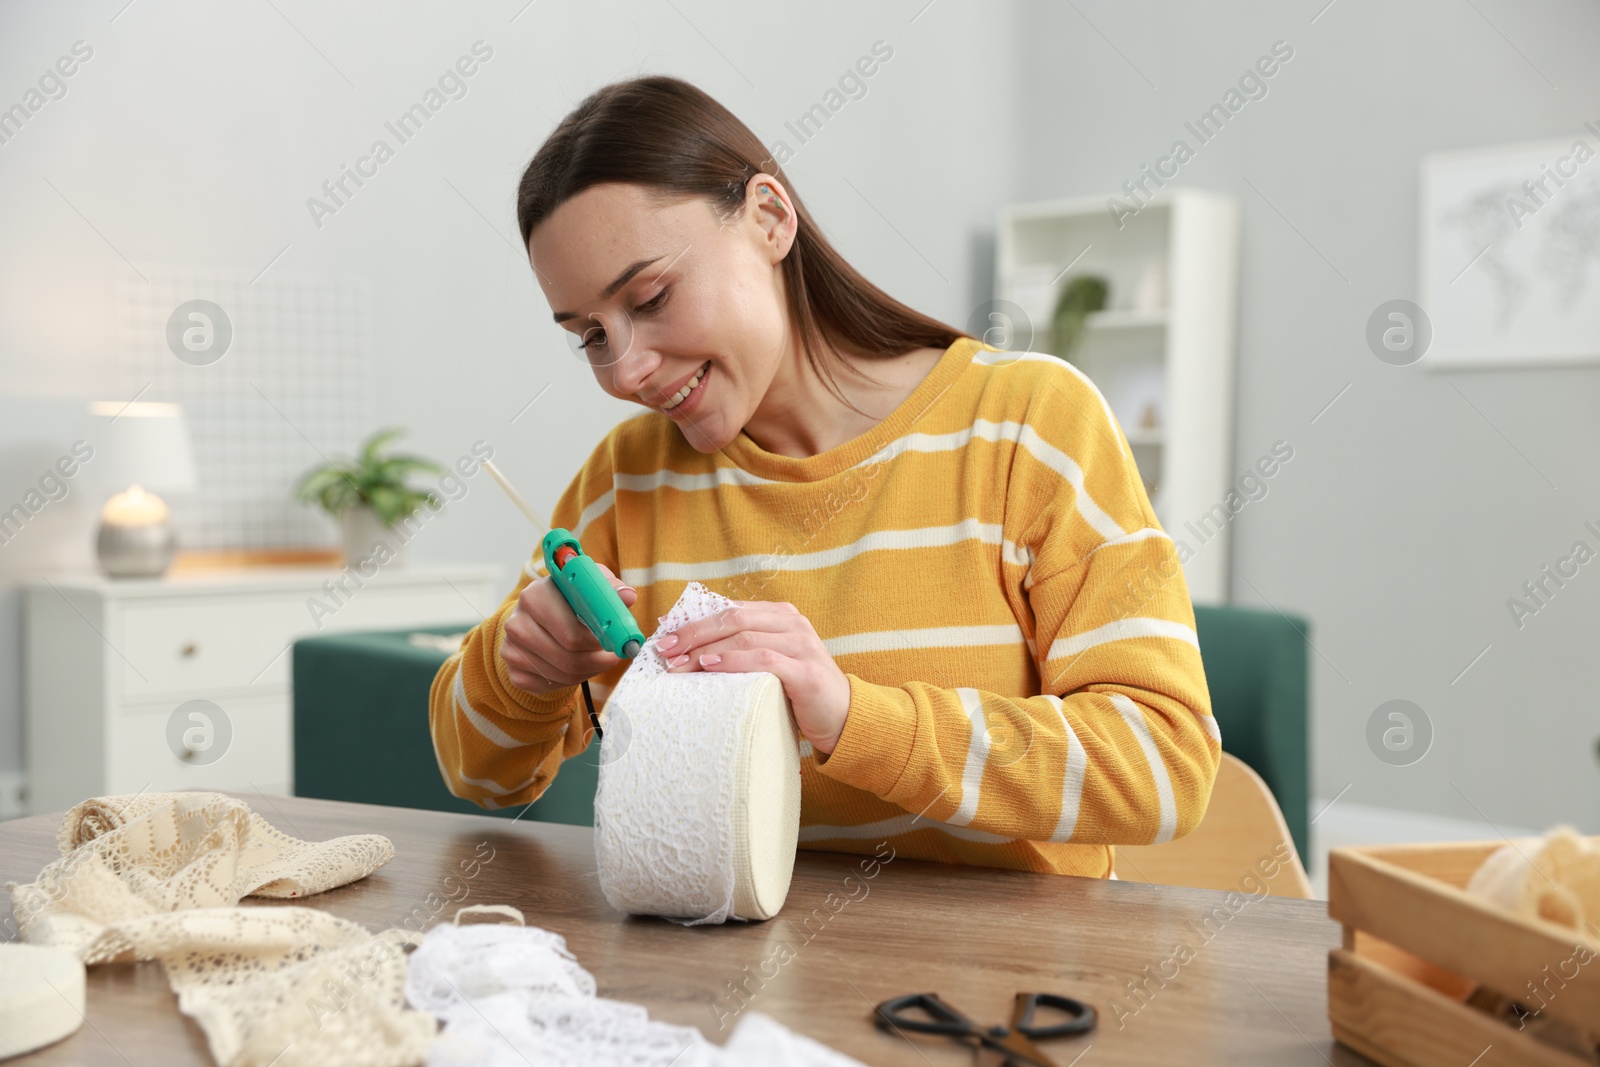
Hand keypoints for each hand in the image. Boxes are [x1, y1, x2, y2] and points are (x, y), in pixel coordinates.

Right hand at [500, 563, 637, 695]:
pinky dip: (572, 680)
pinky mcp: (514, 673)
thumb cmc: (570, 601)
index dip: (599, 641)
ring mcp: (511, 649)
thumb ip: (610, 589)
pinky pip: (552, 687)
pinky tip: (576, 666)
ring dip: (589, 670)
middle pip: (568, 657)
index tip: (616, 642)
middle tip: (613, 656)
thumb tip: (628, 596)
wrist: (540, 619)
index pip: (572, 632)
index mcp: (534, 595)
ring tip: (597, 658)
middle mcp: (516, 622)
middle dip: (598, 659)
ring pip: (564, 674)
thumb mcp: (589, 587)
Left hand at [657, 600, 851, 754]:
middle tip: (665, 649)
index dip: (695, 620)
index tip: (666, 635)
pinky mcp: (805, 671)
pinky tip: (710, 666)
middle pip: (733, 618)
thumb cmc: (798, 691)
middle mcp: (793, 623)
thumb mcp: (770, 661)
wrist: (842, 717)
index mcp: (781, 616)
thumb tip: (693, 649)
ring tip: (679, 664)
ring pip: (744, 637)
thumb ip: (743, 648)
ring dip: (706, 649)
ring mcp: (802, 644)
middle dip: (694, 633)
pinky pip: (763, 659)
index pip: (730, 609)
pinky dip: (733, 660)